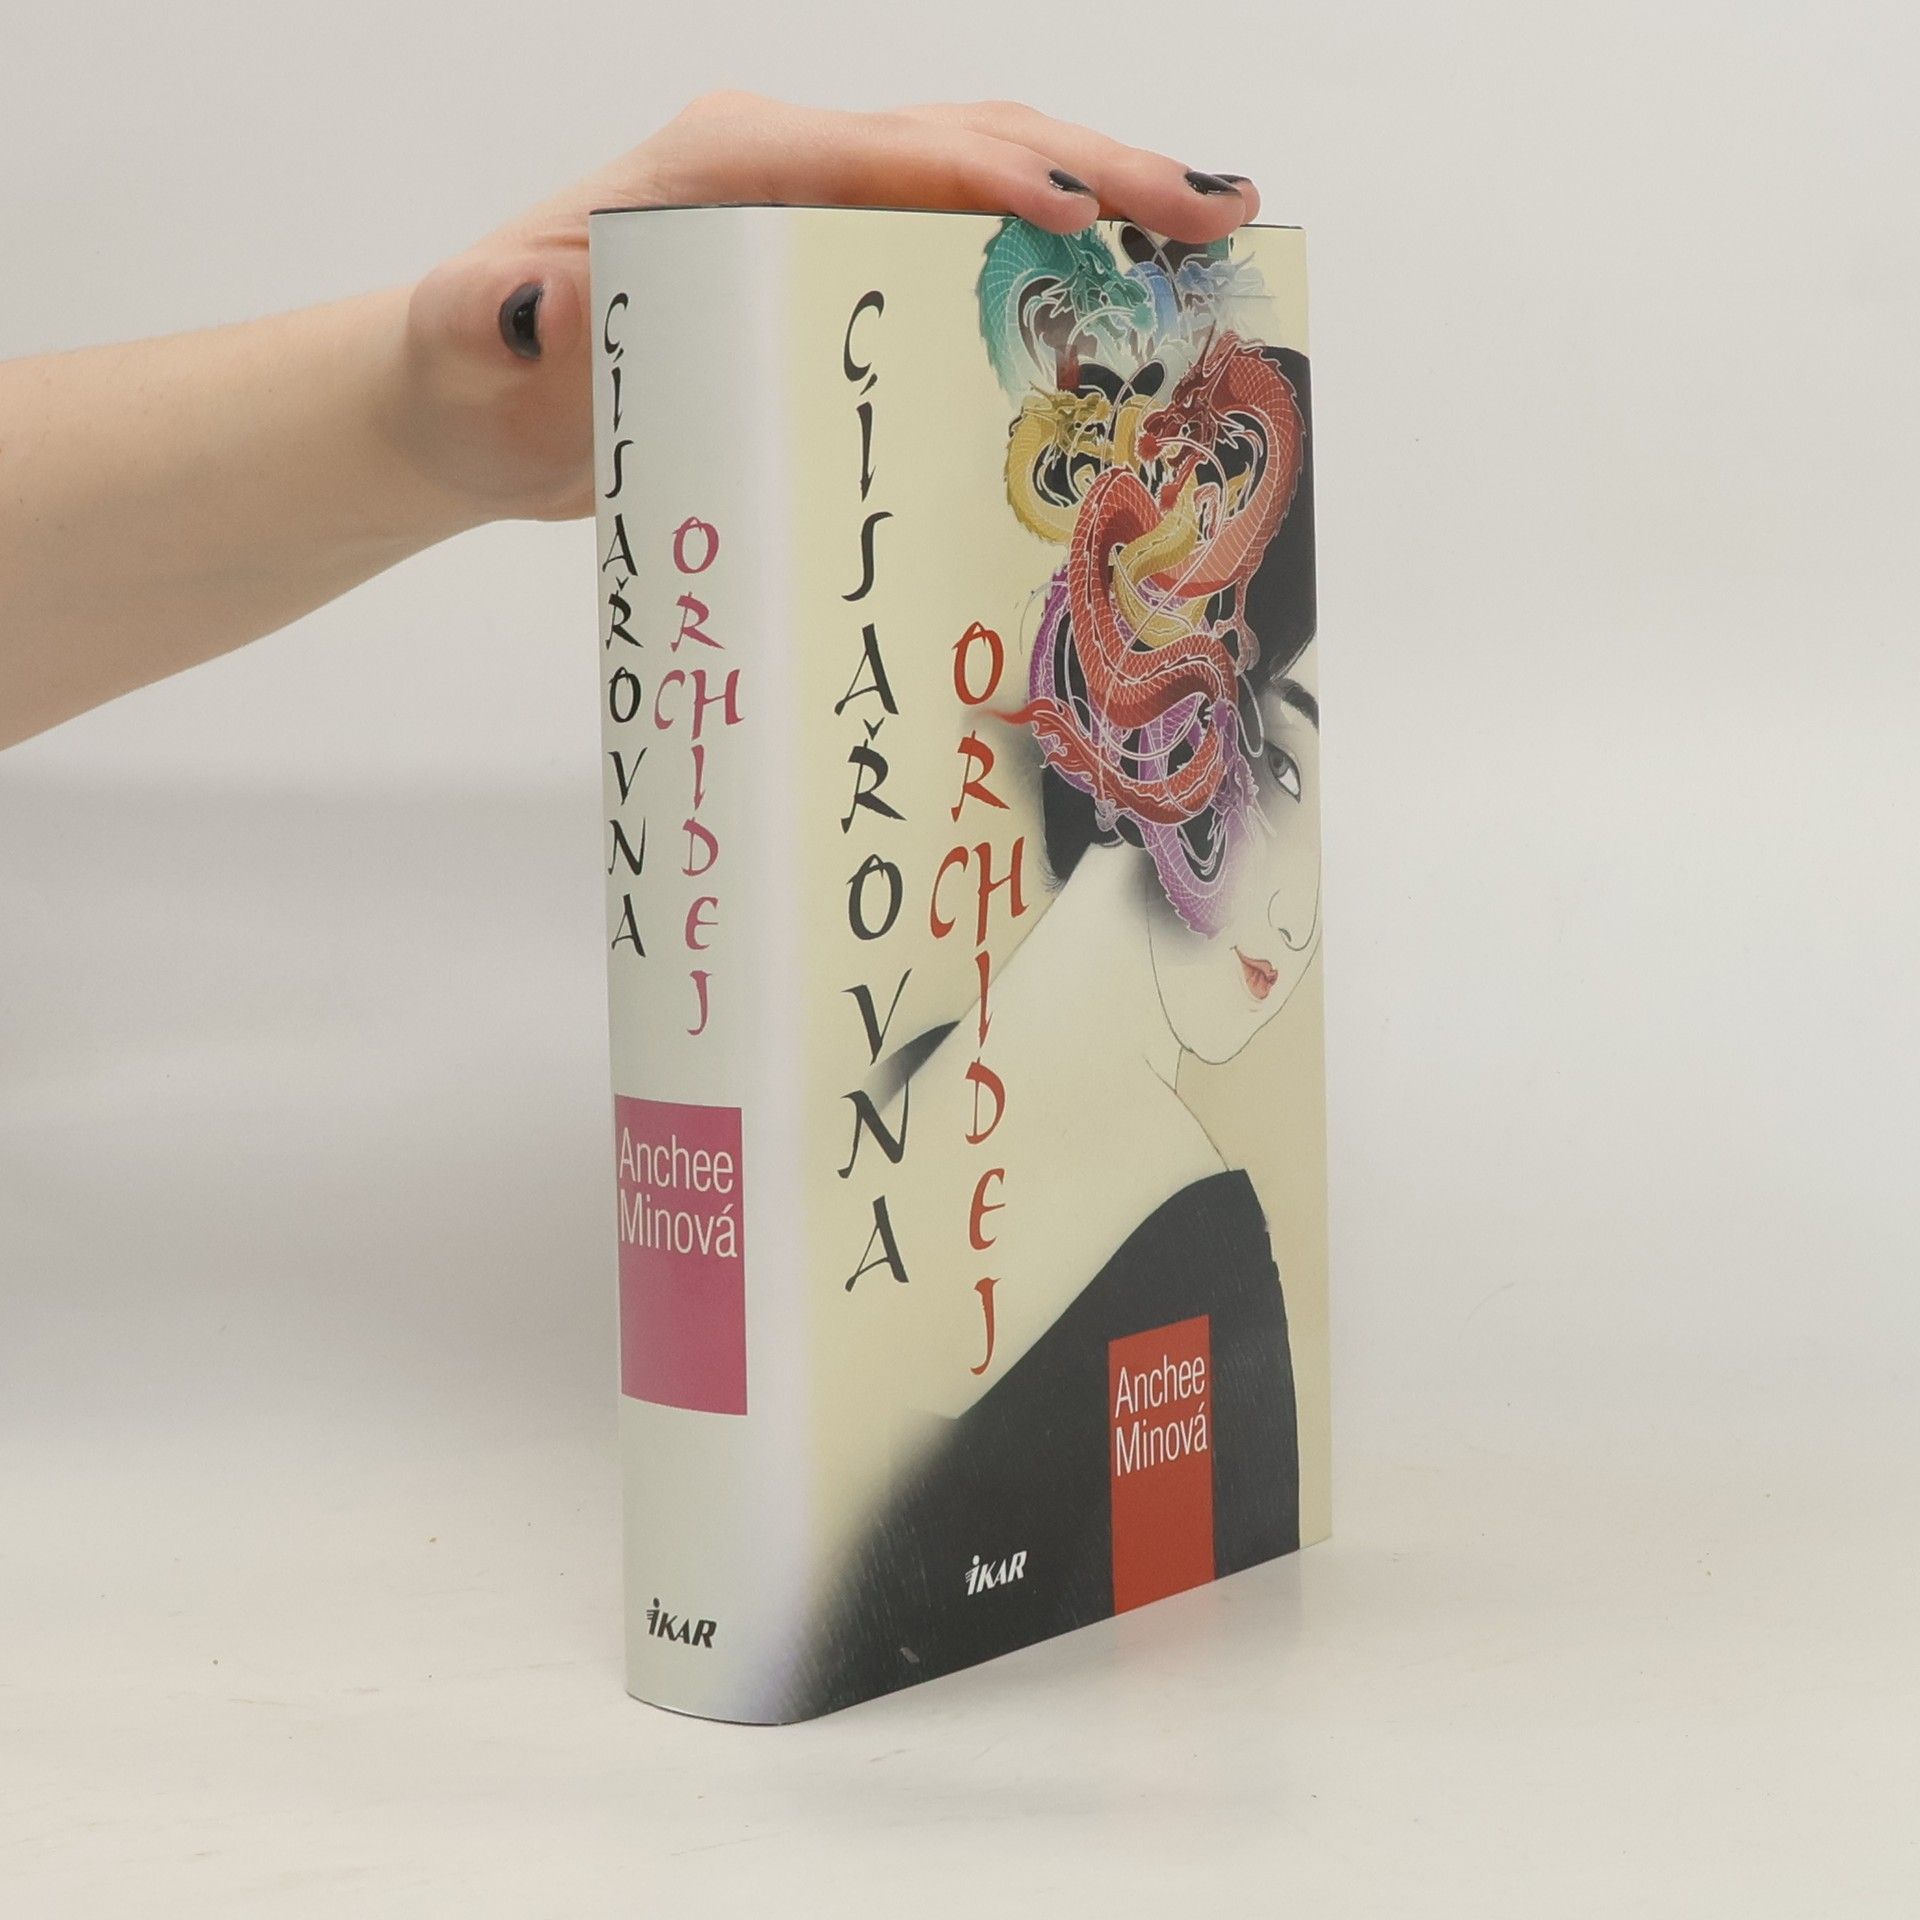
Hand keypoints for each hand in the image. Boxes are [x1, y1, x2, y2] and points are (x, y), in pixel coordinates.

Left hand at [398, 94, 1263, 523]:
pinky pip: (959, 240)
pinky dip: (1049, 252)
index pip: (874, 153)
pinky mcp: (833, 261)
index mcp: (715, 167)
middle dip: (1098, 170)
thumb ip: (507, 318)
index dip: (987, 178)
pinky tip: (1124, 282)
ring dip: (1102, 195)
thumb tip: (544, 309)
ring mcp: (814, 206)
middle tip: (1215, 212)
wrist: (479, 396)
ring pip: (981, 174)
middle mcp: (779, 166)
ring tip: (1211, 228)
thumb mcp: (477, 343)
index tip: (1088, 216)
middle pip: (963, 141)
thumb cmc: (481, 367)